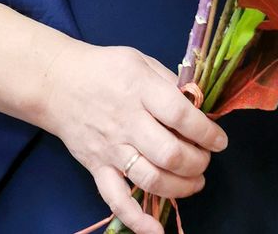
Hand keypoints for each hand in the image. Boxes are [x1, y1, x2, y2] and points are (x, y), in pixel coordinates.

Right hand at [39, 40, 228, 233]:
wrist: (57, 82)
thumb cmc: (104, 68)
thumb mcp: (140, 61)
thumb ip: (169, 82)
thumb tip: (198, 105)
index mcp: (140, 89)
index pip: (180, 116)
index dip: (206, 131)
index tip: (219, 139)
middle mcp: (126, 121)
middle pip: (169, 153)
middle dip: (198, 162)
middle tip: (205, 159)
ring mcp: (111, 148)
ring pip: (150, 179)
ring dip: (181, 187)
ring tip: (195, 181)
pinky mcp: (97, 167)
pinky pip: (116, 199)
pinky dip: (136, 220)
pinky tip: (156, 231)